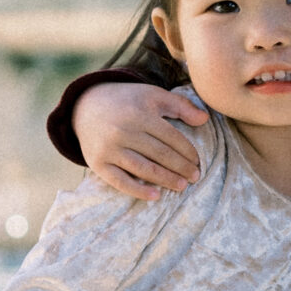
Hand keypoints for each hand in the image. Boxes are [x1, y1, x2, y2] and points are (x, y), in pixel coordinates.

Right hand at [73, 81, 207, 199]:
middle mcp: (124, 131)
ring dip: (165, 180)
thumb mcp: (153, 95)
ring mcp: (109, 149)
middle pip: (160, 154)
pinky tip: (156, 196)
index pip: (171, 137)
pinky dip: (138, 191)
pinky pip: (120, 181)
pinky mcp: (98, 163)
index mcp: (140, 113)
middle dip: (181, 168)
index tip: (198, 162)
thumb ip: (180, 105)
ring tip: (182, 186)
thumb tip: (205, 119)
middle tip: (195, 177)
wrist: (85, 106)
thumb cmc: (127, 101)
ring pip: (143, 169)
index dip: (188, 151)